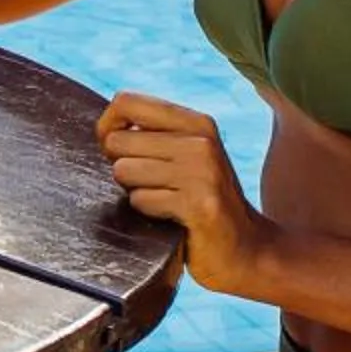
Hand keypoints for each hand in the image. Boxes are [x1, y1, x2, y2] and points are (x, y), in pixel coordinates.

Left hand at [97, 92, 276, 297]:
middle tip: (151, 185)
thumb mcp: (185, 156)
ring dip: (136, 191)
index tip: (115, 152)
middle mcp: (201, 141)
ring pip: (124, 170)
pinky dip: (148, 212)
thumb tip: (104, 130)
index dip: (106, 128)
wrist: (246, 249)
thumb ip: (151, 135)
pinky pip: (141, 200)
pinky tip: (173, 218)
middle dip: (121, 167)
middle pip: (117, 140)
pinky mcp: (199, 204)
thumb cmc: (201, 201)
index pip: (125, 102)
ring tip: (165, 200)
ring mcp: (202, 172)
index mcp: (196, 123)